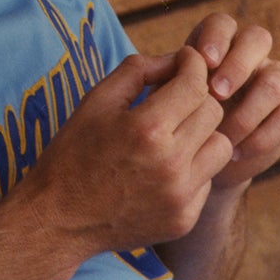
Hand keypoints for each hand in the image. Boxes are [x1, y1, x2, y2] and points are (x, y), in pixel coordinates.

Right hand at [21, 46, 232, 261]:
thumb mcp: (95, 101)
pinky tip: (163, 169)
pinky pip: (207, 180)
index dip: (193, 65)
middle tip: (174, 98)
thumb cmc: (72, 153)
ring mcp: (181, 196)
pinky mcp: (184, 219)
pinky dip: (192, 169)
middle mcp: (171, 164)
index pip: (195, 83)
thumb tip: (175, 60)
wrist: (58, 219)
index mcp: (147, 129)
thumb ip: (138, 71)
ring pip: (221, 147)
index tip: (185, 62)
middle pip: (213, 112)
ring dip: (202, 134)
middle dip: (197, 98)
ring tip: (173, 135)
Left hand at [184, 13, 279, 191]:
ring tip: (221, 136)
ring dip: (246, 112)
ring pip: (274, 81)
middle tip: (216, 94)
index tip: (203, 61)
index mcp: (217, 44)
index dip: (215, 38)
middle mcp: (250, 54)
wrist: (204, 157)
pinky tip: (236, 151)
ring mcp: (276, 77)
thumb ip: (170, 80)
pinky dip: (261, 138)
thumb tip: (170, 66)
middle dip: (237, 66)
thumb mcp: (168, 98)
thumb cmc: (180, 119)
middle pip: (258, 39)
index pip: (221, 24)